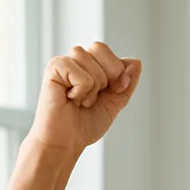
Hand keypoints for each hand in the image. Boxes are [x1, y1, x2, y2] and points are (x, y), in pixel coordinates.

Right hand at [25, 42, 141, 152]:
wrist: (67, 141)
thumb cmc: (86, 124)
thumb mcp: (116, 102)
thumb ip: (127, 82)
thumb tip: (136, 62)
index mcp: (91, 65)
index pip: (110, 52)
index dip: (118, 72)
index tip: (112, 91)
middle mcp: (76, 61)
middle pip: (100, 48)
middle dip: (106, 76)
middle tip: (94, 97)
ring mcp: (63, 63)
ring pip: (89, 60)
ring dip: (92, 88)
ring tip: (80, 100)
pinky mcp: (53, 69)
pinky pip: (79, 73)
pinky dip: (81, 91)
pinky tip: (70, 98)